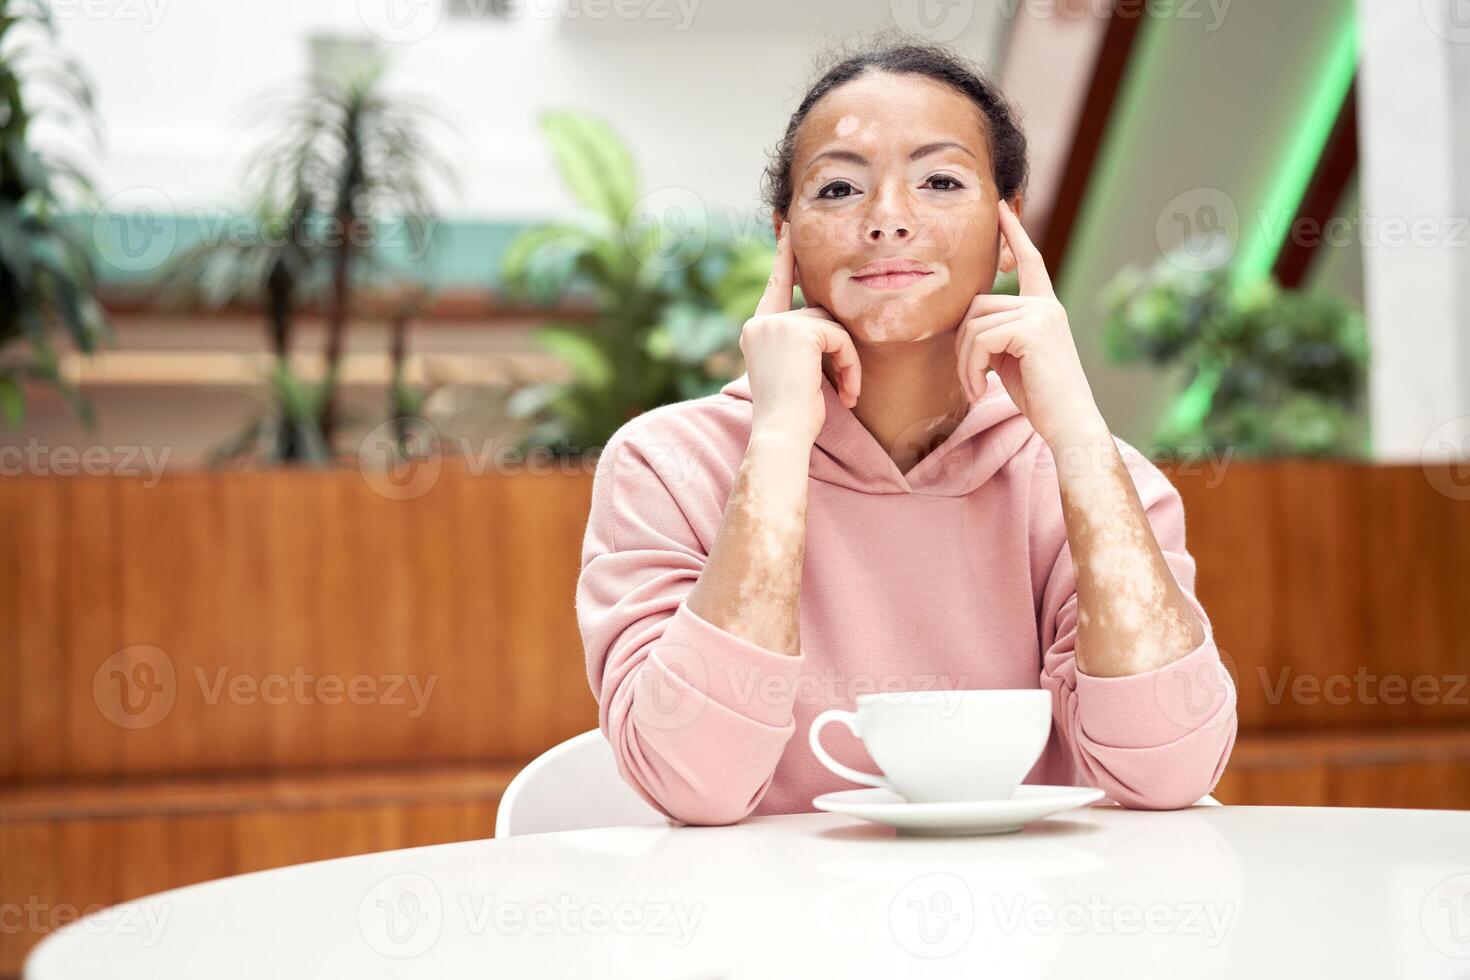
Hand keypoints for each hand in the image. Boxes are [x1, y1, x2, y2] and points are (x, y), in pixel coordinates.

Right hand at [742, 224, 861, 445]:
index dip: (783, 258)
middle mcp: (760, 323)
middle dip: (839, 347)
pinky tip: (847, 390)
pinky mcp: (798, 331)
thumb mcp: (794, 370)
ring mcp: (776, 324)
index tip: (787, 229)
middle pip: (817, 313)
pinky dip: (850, 363)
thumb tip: (825, 319)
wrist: (782, 433)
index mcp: (756, 331)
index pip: (775, 287)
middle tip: (847, 387)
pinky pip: (839, 336)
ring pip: (831, 326)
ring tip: (846, 393)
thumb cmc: (791, 415)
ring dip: (846, 360)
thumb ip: (801, 340)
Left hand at [954, 199, 1106, 446]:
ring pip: (974, 324)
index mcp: (1045, 308)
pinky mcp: (1031, 329)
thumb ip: (998, 334)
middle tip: (969, 378)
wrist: (1069, 424)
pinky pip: (979, 339)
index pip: (1030, 261)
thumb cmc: (1041, 399)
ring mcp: (1040, 314)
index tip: (1001, 208)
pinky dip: (970, 368)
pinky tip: (980, 389)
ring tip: (975, 388)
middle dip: (962, 344)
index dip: (1014, 233)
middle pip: (978, 304)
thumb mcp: (1014, 359)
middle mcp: (1045, 305)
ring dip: (964, 362)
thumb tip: (968, 322)